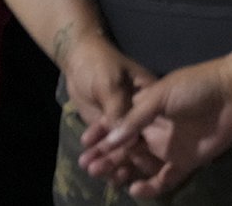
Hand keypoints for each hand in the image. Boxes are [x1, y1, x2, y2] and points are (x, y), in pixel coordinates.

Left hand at [57, 28, 162, 184]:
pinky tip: (99, 168)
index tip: (137, 159)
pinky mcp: (109, 125)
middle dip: (131, 157)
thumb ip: (118, 110)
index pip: (154, 122)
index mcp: (151, 96)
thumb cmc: (99, 64)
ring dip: (117, 159)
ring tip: (106, 174)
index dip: (149, 142)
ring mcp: (125, 118)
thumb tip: (128, 140)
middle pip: (142, 136)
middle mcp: (143, 110)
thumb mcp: (110, 84)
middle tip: (117, 172)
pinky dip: (106, 156)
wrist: (77, 58)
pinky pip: (111, 144)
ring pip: (126, 144)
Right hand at [79, 56, 231, 197]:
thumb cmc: (197, 85)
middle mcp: (155, 131)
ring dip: (121, 171)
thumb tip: (109, 139)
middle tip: (88, 165)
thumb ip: (136, 118)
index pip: (118, 125)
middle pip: (124, 148)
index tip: (84, 142)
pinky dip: (150, 187)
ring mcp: (169, 147)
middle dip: (105, 156)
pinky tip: (135, 187)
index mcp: (147, 110)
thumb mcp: (161, 95)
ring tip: (104, 174)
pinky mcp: (186, 162)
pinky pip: (164, 180)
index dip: (101, 133)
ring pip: (139, 165)